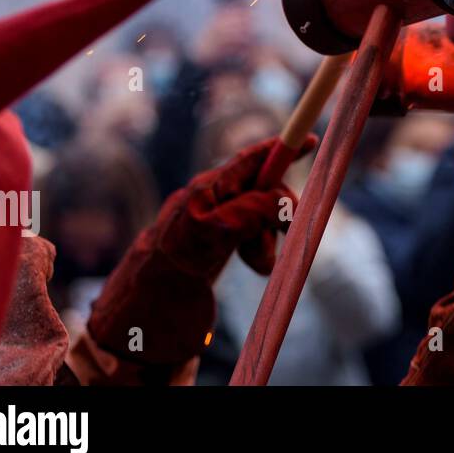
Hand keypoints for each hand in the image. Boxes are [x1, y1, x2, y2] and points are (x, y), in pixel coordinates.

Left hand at [86, 135, 309, 368]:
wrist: (142, 312)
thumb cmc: (170, 268)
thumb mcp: (214, 234)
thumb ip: (249, 210)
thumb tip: (283, 201)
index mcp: (207, 189)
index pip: (252, 160)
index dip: (282, 149)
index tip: (310, 140)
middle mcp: (210, 201)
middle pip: (261, 192)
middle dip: (277, 214)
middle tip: (287, 235)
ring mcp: (212, 224)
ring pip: (258, 219)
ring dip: (267, 240)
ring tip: (260, 265)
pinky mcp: (214, 246)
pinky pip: (249, 239)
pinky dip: (258, 251)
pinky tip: (255, 266)